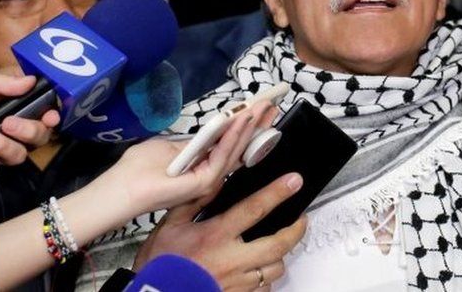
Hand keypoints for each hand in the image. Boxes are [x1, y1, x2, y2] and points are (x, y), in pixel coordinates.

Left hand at [0, 74, 59, 184]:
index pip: (38, 116)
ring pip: (15, 156)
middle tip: (10, 124)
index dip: (50, 118)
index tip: (51, 116)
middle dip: (28, 132)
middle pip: (35, 139)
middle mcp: (3, 132)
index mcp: (5, 110)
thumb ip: (0, 85)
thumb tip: (31, 79)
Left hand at [101, 101, 278, 215]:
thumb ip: (190, 143)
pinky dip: (233, 136)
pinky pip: (222, 156)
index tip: (259, 105)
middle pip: (237, 146)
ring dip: (248, 126)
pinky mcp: (202, 184)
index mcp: (198, 164)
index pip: (227, 142)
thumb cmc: (135, 170)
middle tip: (272, 103)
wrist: (118, 192)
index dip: (244, 124)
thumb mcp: (166, 147)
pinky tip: (241, 119)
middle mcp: (207, 174)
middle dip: (256, 124)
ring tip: (262, 106)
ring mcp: (206, 180)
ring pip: (234, 150)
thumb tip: (209, 132)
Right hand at [133, 173, 306, 289]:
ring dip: (280, 256)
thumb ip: (195, 201)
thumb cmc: (159, 264)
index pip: (255, 208)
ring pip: (275, 268)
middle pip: (278, 243)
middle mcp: (232, 259)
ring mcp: (237, 281)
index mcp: (216, 236)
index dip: (278, 193)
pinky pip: (264, 289)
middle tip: (301, 219)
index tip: (294, 182)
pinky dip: (266, 279)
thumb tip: (216, 181)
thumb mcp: (171, 225)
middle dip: (296, 229)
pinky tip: (260, 271)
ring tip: (279, 246)